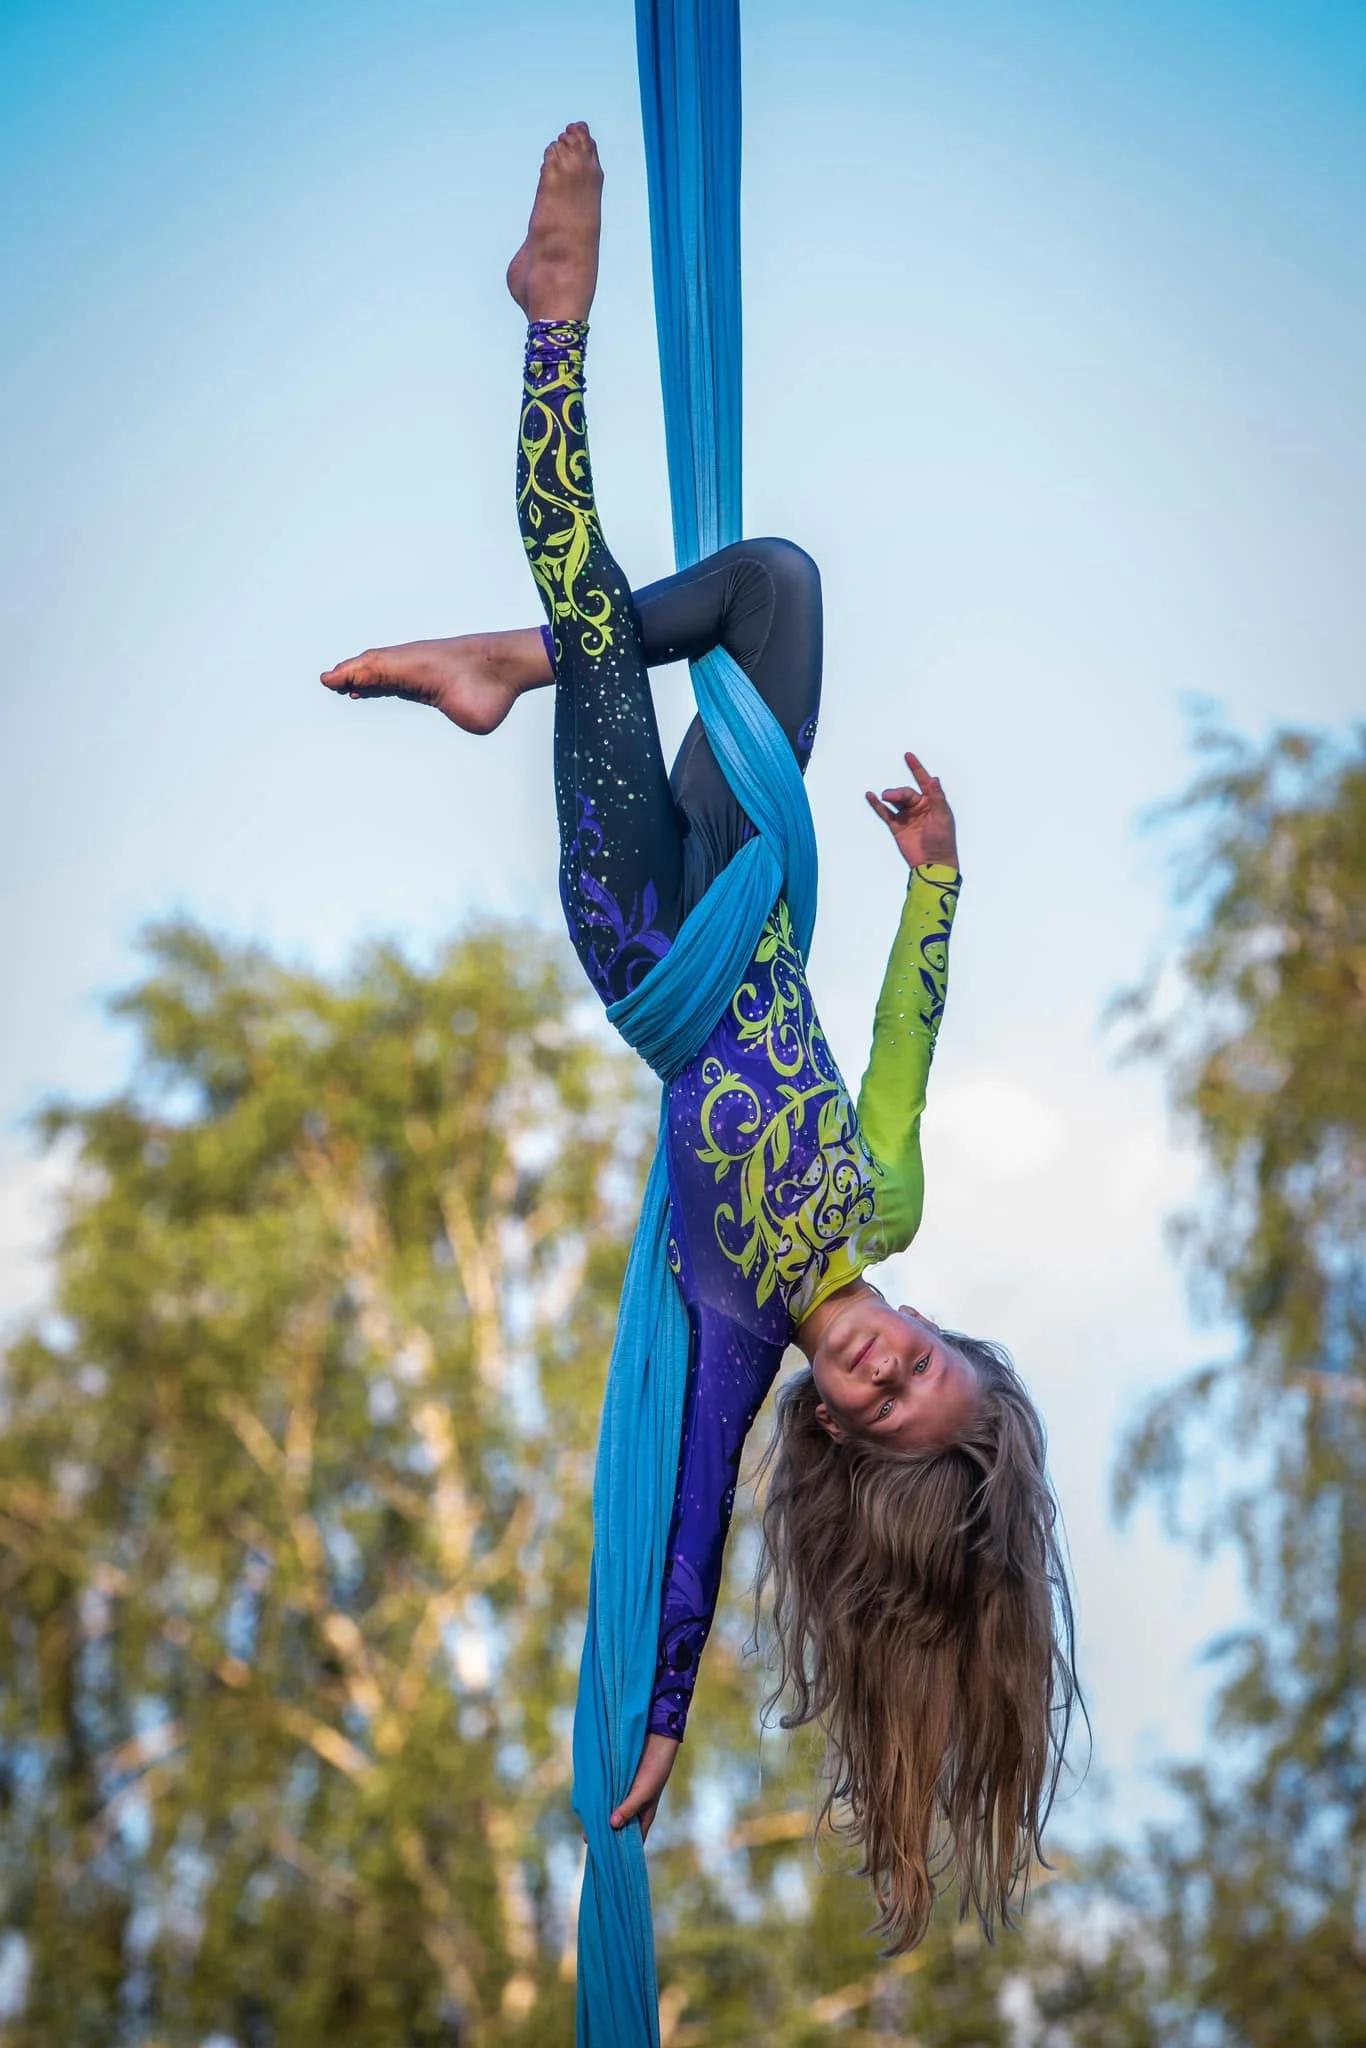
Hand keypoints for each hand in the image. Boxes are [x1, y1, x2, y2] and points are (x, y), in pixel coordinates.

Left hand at [580, 1732, 679, 1846]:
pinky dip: (599, 1798)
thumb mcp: (644, 1791)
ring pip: (610, 1809)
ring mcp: (624, 1793)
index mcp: (643, 1815)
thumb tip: (612, 1825)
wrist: (656, 1738)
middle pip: (617, 1825)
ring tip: (584, 1823)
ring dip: (600, 1814)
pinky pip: (606, 1793)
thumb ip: (629, 1807)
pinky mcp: (617, 1781)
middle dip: (605, 1831)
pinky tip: (587, 1802)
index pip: (631, 1839)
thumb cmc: (656, 1768)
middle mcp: (633, 1806)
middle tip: (587, 1839)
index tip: (605, 1857)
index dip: (620, 1847)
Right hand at [865, 750, 957, 871]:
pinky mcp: (897, 827)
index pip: (924, 781)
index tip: (908, 756)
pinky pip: (885, 813)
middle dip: (898, 792)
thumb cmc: (942, 841)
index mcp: (933, 803)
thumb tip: (934, 779)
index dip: (916, 768)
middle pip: (906, 793)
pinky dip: (877, 805)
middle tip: (890, 795)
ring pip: (896, 801)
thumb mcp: (942, 817)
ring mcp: (907, 817)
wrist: (932, 863)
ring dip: (889, 797)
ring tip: (884, 797)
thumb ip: (937, 797)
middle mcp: (919, 808)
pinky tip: (871, 796)